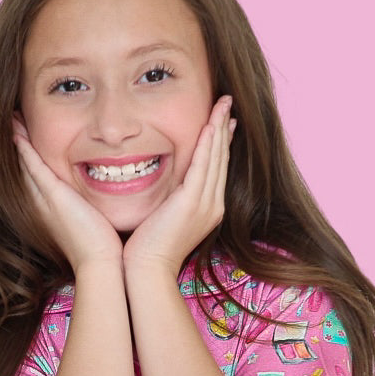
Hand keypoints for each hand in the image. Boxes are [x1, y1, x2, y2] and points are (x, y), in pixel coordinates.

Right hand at [12, 115, 122, 270]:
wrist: (103, 266)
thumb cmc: (108, 252)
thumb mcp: (100, 227)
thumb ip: (102, 212)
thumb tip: (118, 200)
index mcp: (55, 212)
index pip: (41, 179)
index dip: (33, 158)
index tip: (30, 138)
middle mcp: (45, 205)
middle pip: (27, 170)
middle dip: (19, 146)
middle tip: (13, 122)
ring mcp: (46, 201)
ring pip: (26, 165)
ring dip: (18, 142)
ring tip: (12, 119)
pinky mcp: (53, 197)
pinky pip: (33, 166)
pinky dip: (24, 149)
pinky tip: (17, 131)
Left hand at [121, 95, 235, 278]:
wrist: (147, 271)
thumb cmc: (147, 250)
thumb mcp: (164, 219)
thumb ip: (168, 200)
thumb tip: (163, 187)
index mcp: (207, 210)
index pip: (216, 168)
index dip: (220, 143)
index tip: (222, 121)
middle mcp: (212, 205)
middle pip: (221, 158)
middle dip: (224, 128)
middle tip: (227, 103)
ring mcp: (205, 204)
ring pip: (216, 157)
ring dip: (219, 127)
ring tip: (223, 104)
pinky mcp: (192, 202)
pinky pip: (203, 165)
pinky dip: (208, 143)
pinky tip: (210, 124)